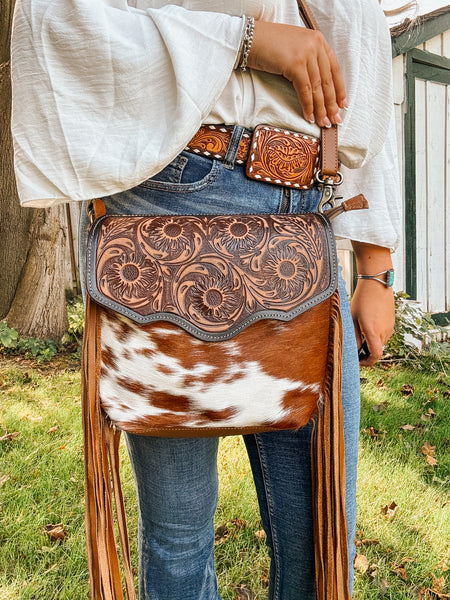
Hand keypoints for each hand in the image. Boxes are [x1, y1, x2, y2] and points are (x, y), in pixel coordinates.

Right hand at [247, 21, 346, 127]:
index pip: (334, 68)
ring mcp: (306, 53)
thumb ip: (308, 59)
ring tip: (323, 122)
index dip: (339, 89)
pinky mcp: (295, 64)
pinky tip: (309, 116)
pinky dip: (308, 105)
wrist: (249, 38)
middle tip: (335, 119)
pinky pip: (305, 90)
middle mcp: (315, 45)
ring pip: (318, 87)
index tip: (342, 105)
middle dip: (332, 103)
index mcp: (318, 40)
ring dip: (321, 108)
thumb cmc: (269, 45)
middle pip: (327, 80)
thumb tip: (316, 85)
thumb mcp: (295, 48)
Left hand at [351, 241, 394, 365]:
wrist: (377, 283)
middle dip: (367, 353)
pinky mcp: (392, 321)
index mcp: (373, 331)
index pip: (375, 356)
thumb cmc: (361, 299)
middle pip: (378, 350)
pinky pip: (384, 334)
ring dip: (372, 343)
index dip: (367, 362)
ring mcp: (390, 326)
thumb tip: (354, 350)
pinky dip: (376, 335)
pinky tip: (367, 325)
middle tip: (355, 349)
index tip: (358, 361)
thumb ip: (354, 336)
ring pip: (381, 342)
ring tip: (360, 335)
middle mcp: (384, 331)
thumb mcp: (353, 318)